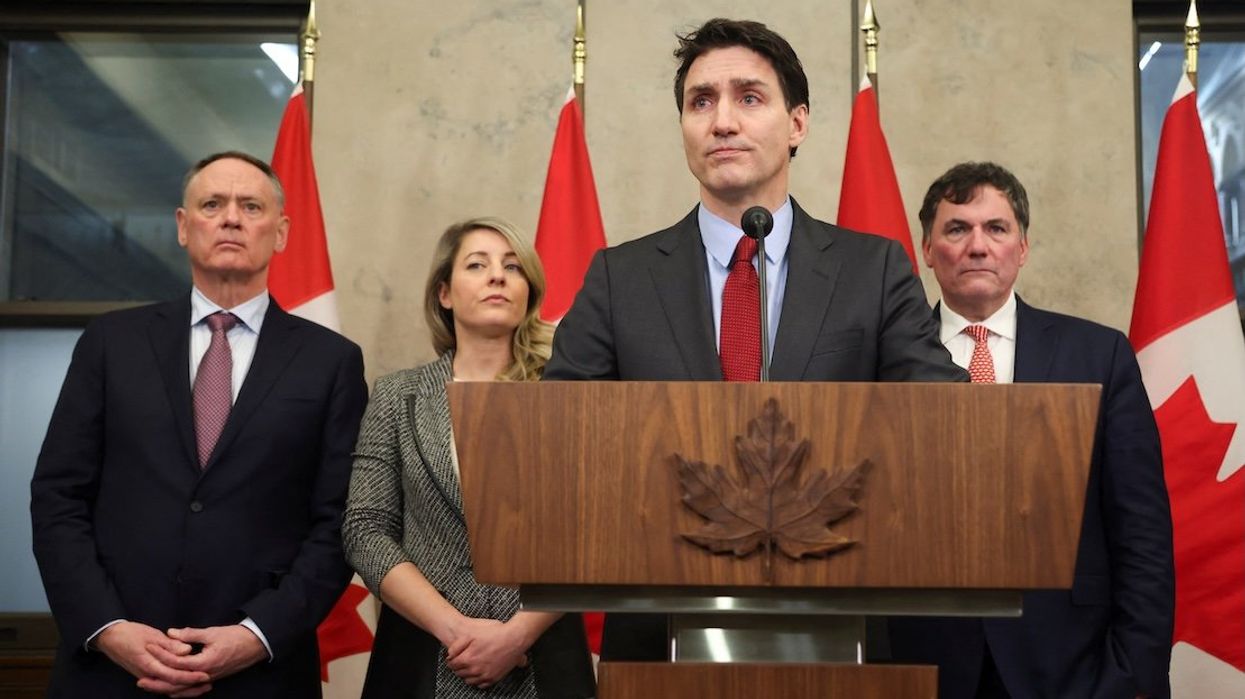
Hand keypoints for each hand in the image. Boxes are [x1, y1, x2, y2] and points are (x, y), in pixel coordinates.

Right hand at [94, 621, 211, 695]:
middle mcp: (147, 675)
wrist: (109, 638)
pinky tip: (185, 684)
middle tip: (208, 685)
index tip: (205, 675)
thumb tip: (187, 651)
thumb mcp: (151, 635)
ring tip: (201, 687)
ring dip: (184, 689)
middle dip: (191, 687)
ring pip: (167, 688)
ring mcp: (145, 676)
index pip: (173, 675)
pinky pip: (162, 684)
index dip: (190, 677)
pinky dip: (175, 686)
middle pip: (171, 687)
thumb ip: (170, 645)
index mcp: (149, 665)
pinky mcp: (145, 675)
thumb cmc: (130, 634)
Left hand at [143, 625, 265, 690]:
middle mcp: (205, 675)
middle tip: (140, 680)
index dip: (161, 654)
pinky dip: (179, 691)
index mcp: (204, 662)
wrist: (255, 645)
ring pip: (183, 690)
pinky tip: (170, 690)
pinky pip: (191, 689)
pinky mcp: (211, 678)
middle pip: (176, 683)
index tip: (148, 647)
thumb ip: (190, 634)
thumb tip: (171, 633)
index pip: (176, 662)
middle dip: (157, 682)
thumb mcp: (212, 632)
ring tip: (150, 686)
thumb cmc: (235, 637)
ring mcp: (208, 679)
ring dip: (165, 689)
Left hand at [445, 617, 529, 688]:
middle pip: (460, 674)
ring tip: (470, 667)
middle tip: (461, 662)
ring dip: (467, 675)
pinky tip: (479, 673)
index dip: (451, 661)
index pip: (453, 665)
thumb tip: (449, 654)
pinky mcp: (494, 678)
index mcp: (468, 659)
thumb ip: (457, 645)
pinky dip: (478, 681)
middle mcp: (476, 670)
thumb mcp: (472, 634)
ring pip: (469, 681)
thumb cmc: (494, 634)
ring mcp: (485, 675)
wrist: (514, 639)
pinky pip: (481, 685)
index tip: (453, 659)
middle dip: (459, 668)